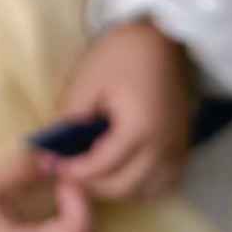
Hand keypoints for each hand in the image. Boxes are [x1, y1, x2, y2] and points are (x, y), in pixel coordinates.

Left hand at [52, 19, 191, 201]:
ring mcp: (178, 149)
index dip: (71, 172)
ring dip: (115, 188)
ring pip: (145, 192)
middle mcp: (164, 147)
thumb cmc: (119, 55)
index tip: (51, 164)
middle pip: (122, 188)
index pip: (101, 169)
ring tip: (92, 169)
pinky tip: (122, 170)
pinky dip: (141, 186)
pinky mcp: (184, 147)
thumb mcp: (85, 83)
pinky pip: (164, 183)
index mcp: (139, 129)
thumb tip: (46, 157)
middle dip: (90, 184)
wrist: (159, 38)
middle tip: (67, 168)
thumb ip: (67, 122)